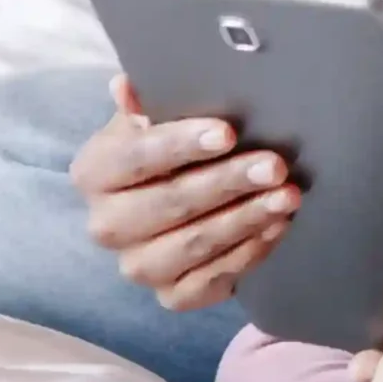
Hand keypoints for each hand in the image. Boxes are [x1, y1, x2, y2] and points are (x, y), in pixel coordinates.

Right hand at [67, 71, 300, 310]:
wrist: (179, 200)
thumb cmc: (169, 149)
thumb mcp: (156, 118)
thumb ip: (145, 103)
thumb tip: (126, 86)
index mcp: (95, 173)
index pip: (135, 157)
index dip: (181, 145)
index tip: (228, 132)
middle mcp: (106, 225)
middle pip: (169, 204)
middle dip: (227, 183)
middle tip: (275, 165)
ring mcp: (137, 266)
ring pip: (192, 246)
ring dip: (245, 219)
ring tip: (287, 196)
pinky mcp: (171, 295)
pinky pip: (211, 281)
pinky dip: (248, 253)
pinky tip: (277, 227)